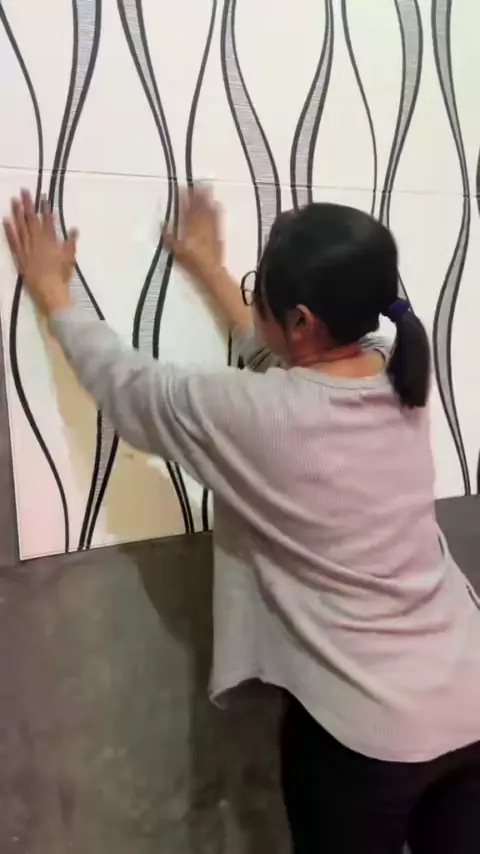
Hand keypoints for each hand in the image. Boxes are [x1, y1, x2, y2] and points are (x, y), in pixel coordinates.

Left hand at [3, 190, 77, 315]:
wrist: (49, 290)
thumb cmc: (61, 276)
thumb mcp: (70, 259)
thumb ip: (71, 243)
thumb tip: (74, 229)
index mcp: (51, 241)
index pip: (48, 221)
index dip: (45, 208)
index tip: (42, 196)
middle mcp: (37, 241)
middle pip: (32, 220)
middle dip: (28, 204)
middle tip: (24, 190)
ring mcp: (27, 248)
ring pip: (21, 227)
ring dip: (17, 213)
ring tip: (14, 200)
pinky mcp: (19, 257)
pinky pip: (13, 241)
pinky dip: (9, 230)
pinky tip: (5, 219)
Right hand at [163, 185, 223, 281]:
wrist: (210, 271)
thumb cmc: (192, 262)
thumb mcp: (176, 251)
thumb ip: (168, 237)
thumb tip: (162, 223)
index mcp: (190, 228)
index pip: (186, 210)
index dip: (184, 198)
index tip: (182, 188)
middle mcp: (201, 225)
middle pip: (199, 207)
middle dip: (197, 194)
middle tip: (195, 183)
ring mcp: (211, 228)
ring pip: (208, 210)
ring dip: (207, 198)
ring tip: (206, 187)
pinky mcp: (218, 233)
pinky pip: (217, 218)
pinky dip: (216, 209)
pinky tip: (216, 203)